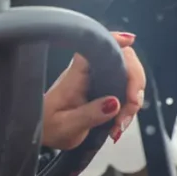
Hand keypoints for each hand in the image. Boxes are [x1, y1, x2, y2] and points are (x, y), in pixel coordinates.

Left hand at [42, 32, 146, 149]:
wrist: (42, 134)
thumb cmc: (48, 127)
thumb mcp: (66, 126)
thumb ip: (88, 115)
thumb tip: (114, 103)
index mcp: (75, 75)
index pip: (95, 48)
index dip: (114, 41)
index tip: (129, 41)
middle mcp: (88, 74)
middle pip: (122, 61)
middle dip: (134, 84)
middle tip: (130, 108)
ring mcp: (97, 81)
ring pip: (127, 79)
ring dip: (132, 101)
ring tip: (120, 124)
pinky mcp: (103, 92)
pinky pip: (125, 93)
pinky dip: (128, 109)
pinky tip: (118, 124)